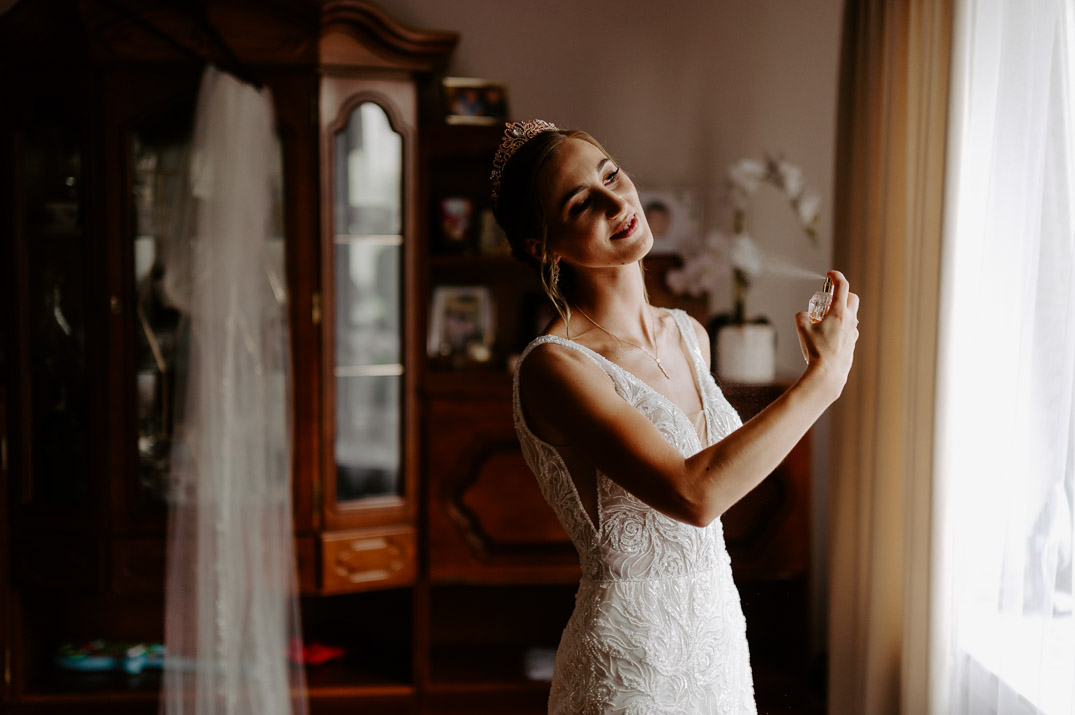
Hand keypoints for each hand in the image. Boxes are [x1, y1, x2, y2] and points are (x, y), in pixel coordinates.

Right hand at [795, 270, 858, 399]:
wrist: (828, 373)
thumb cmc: (815, 350)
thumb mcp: (801, 329)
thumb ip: (801, 316)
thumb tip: (804, 315)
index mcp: (839, 312)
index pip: (842, 286)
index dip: (836, 276)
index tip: (830, 274)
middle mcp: (850, 320)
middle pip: (852, 298)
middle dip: (842, 294)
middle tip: (829, 298)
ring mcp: (853, 332)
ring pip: (852, 314)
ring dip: (841, 311)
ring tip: (825, 320)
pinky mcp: (853, 343)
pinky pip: (850, 329)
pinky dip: (841, 326)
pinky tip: (829, 335)